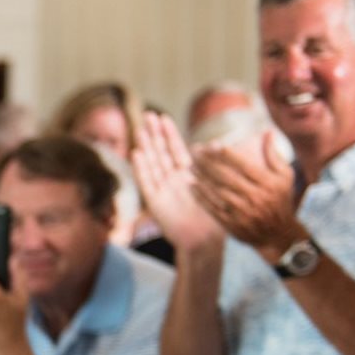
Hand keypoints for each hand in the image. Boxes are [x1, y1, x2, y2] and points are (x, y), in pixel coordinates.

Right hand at [133, 111, 223, 251]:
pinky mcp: (155, 203)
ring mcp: (162, 190)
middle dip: (154, 134)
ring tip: (139, 130)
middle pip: (160, 152)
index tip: (163, 117)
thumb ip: (214, 164)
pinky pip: (147, 182)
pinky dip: (141, 168)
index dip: (169, 133)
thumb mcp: (217, 184)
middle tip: (146, 115)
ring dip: (146, 146)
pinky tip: (136, 154)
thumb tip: (214, 142)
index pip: (175, 148)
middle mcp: (172, 180)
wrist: (204, 239)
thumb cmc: (213, 215)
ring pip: (152, 164)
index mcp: (187, 174)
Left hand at [191, 131, 301, 260]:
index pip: (243, 165)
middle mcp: (254, 197)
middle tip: (194, 151)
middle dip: (208, 163)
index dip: (226, 154)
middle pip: (226, 177)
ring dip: (201, 178)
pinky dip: (201, 197)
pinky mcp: (232, 224)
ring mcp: (242, 212)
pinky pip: (213, 208)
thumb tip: (267, 132)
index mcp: (267, 183)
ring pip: (217, 192)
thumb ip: (273, 155)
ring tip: (190, 166)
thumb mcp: (284, 176)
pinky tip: (192, 186)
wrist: (277, 235)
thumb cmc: (280, 200)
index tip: (212, 144)